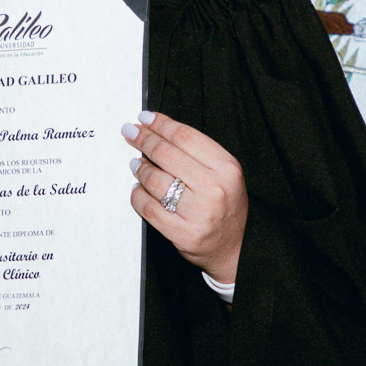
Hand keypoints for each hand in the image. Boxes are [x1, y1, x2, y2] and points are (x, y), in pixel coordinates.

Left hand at [124, 112, 246, 286]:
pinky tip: (138, 189)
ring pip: (154, 180)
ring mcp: (197, 212)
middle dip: (143, 140)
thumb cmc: (226, 206)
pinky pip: (148, 207)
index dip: (160, 124)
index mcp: (226, 168)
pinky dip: (137, 195)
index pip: (185, 137)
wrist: (235, 248)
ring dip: (139, 168)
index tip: (144, 118)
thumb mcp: (223, 174)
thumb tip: (155, 133)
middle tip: (130, 132)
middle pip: (166, 154)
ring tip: (136, 164)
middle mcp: (213, 188)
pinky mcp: (182, 233)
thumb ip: (195, 154)